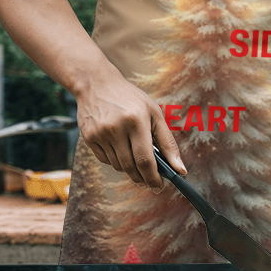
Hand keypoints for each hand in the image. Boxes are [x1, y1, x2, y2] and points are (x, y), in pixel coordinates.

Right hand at [75, 63, 186, 189]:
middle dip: (143, 178)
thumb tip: (181, 170)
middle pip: (131, 167)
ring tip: (135, 157)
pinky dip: (116, 160)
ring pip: (118, 166)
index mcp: (136, 120)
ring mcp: (100, 134)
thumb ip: (168, 143)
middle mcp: (116, 128)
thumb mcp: (154, 113)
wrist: (97, 83)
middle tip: (150, 181)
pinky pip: (106, 160)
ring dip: (130, 168)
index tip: (159, 187)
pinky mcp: (89, 138)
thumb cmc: (131, 99)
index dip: (153, 177)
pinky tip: (119, 148)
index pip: (145, 159)